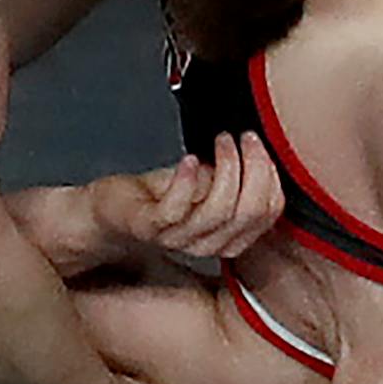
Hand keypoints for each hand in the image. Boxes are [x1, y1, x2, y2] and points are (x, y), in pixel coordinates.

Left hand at [89, 132, 284, 268]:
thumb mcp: (208, 185)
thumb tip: (262, 153)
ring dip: (227, 168)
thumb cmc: (160, 195)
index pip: (266, 216)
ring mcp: (177, 238)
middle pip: (248, 213)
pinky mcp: (148, 227)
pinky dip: (187, 181)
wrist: (111, 209)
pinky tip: (191, 160)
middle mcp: (206, 244)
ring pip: (218, 211)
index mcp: (227, 238)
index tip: (261, 146)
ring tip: (222, 141)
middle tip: (246, 139)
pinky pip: (175, 209)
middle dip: (254, 170)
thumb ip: (235, 179)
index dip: (271, 179)